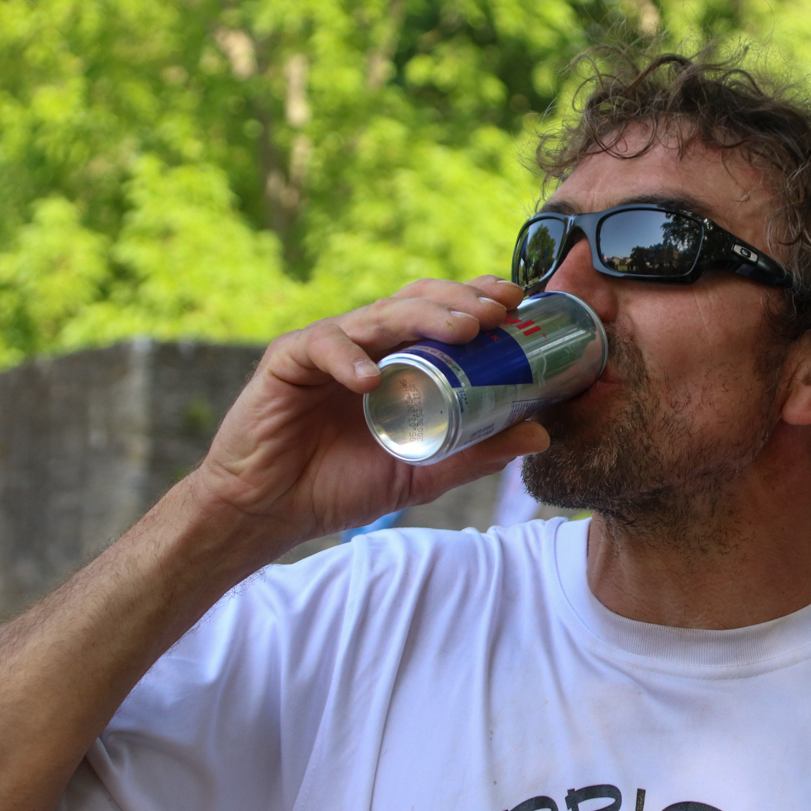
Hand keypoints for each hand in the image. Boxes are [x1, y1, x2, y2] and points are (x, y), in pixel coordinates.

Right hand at [189, 275, 550, 549]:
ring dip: (423, 318)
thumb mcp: (422, 473)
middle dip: (462, 299)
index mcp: (396, 359)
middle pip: (416, 301)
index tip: (518, 303)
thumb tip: (539, 433)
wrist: (270, 512)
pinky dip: (348, 358)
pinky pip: (321, 347)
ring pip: (378, 315)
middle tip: (499, 311)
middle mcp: (365, 344)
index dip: (477, 299)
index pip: (441, 312)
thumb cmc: (341, 486)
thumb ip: (475, 454)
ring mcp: (327, 348)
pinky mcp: (287, 361)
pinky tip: (372, 377)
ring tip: (463, 330)